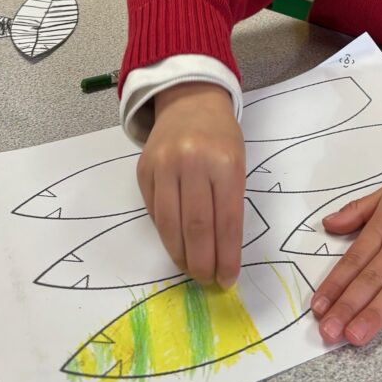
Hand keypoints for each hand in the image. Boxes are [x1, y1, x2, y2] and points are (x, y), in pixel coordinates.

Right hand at [136, 82, 244, 288]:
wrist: (189, 101)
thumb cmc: (221, 137)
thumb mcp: (237, 163)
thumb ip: (229, 203)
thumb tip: (222, 253)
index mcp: (225, 162)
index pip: (227, 221)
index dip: (227, 255)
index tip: (228, 278)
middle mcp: (193, 162)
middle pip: (196, 226)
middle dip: (202, 262)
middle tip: (207, 280)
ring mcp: (164, 165)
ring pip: (169, 224)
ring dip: (180, 254)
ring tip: (191, 269)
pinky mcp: (144, 169)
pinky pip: (154, 211)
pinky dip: (165, 233)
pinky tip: (175, 243)